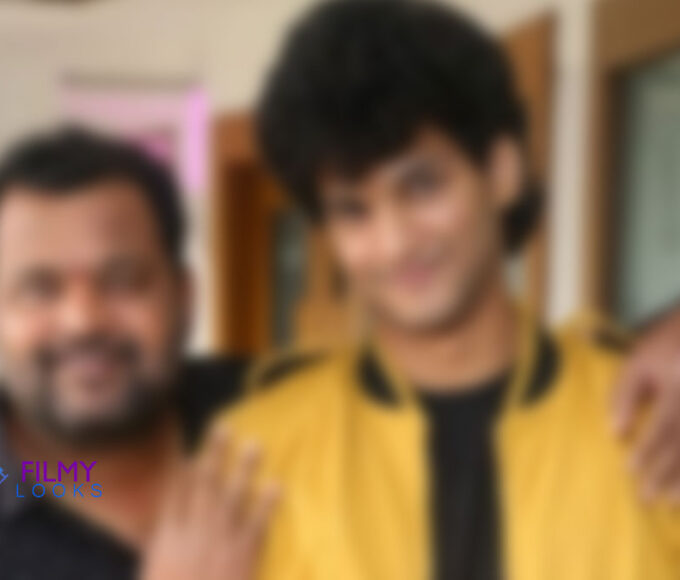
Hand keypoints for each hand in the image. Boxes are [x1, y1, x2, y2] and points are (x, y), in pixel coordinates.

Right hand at [139, 425, 279, 579]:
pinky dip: (266, 505)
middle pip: (204, 485)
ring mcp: (218, 543)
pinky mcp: (242, 557)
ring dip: (243, 468)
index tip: (194, 452)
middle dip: (214, 454)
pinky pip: (256, 525)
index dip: (185, 471)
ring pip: (231, 497)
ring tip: (254, 444)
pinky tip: (277, 485)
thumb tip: (165, 535)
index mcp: (166, 540)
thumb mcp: (153, 576)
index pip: (175, 496)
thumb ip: (160, 557)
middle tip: (224, 427)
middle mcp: (192, 534)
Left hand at [612, 316, 679, 502]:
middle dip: (666, 473)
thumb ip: (624, 394)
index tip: (630, 470)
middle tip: (646, 497)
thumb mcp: (640, 360)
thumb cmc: (667, 345)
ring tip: (670, 502)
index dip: (648, 449)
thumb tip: (615, 432)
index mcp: (678, 383)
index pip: (664, 424)